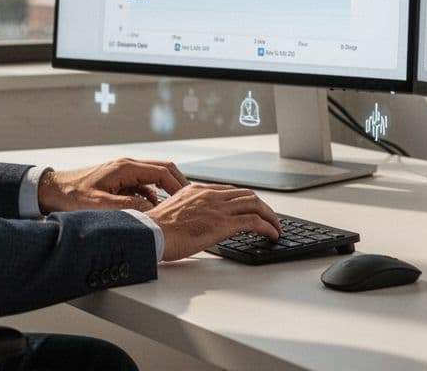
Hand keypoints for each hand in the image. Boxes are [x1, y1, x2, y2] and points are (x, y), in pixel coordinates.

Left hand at [38, 158, 188, 212]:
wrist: (52, 191)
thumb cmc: (72, 196)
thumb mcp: (101, 206)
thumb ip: (128, 207)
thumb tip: (152, 212)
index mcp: (126, 168)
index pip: (163, 171)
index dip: (179, 185)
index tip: (189, 199)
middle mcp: (127, 166)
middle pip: (162, 170)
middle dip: (177, 185)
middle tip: (189, 202)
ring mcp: (122, 172)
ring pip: (153, 178)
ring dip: (165, 192)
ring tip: (174, 209)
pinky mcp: (118, 181)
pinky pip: (142, 186)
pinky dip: (151, 196)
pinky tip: (151, 210)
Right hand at [145, 183, 281, 260]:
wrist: (150, 233)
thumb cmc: (155, 229)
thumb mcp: (173, 212)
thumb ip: (187, 211)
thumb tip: (193, 222)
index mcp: (197, 190)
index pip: (229, 191)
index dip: (244, 200)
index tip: (251, 209)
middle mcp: (210, 195)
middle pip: (246, 195)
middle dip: (262, 206)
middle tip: (269, 218)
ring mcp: (218, 208)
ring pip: (255, 204)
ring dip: (270, 216)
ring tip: (276, 227)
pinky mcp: (223, 224)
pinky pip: (254, 221)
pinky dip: (268, 227)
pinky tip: (272, 235)